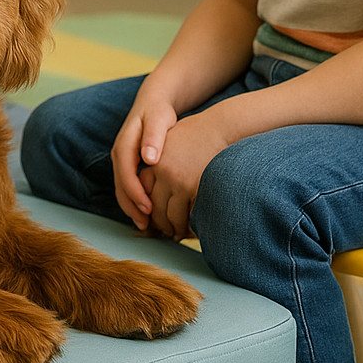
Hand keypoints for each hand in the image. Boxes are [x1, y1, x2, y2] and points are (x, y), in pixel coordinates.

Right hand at [111, 99, 177, 230]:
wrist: (151, 103)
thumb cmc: (158, 112)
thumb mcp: (159, 120)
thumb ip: (154, 138)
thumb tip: (148, 159)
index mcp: (124, 145)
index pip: (125, 174)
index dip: (136, 193)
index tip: (149, 208)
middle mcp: (118, 154)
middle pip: (120, 186)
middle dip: (132, 207)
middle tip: (148, 225)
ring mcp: (121, 160)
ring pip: (121, 189)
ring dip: (132, 208)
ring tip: (147, 225)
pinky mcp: (127, 164)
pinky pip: (127, 186)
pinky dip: (134, 201)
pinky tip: (148, 212)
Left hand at [141, 111, 230, 240]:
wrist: (219, 129)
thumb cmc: (197, 137)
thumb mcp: (169, 145)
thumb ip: (158, 164)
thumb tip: (150, 187)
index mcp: (154, 163)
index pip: (143, 193)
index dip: (146, 209)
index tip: (150, 219)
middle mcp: (162, 172)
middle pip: (154, 207)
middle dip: (159, 224)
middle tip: (164, 232)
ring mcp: (178, 180)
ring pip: (170, 215)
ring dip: (173, 228)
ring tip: (177, 234)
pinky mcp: (194, 187)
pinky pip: (188, 214)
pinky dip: (188, 224)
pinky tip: (191, 228)